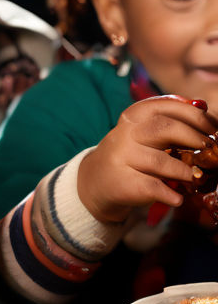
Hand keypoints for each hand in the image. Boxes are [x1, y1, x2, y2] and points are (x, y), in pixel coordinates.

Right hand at [78, 95, 217, 224]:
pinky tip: (177, 197)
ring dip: (185, 171)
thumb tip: (206, 112)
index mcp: (135, 116)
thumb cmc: (133, 153)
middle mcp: (126, 134)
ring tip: (195, 176)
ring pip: (160, 162)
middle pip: (164, 128)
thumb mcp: (146, 132)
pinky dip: (171, 195)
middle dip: (194, 138)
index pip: (166, 106)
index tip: (212, 127)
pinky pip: (154, 188)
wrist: (98, 180)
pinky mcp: (124, 182)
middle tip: (209, 149)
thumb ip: (172, 121)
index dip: (195, 115)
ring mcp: (122, 158)